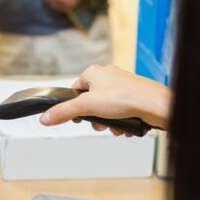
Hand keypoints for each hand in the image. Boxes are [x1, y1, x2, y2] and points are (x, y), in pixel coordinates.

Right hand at [39, 65, 171, 132]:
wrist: (154, 105)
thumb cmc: (125, 98)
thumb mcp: (87, 107)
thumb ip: (64, 112)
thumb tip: (45, 118)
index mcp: (94, 72)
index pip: (75, 89)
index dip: (75, 106)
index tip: (78, 118)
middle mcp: (108, 76)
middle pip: (91, 101)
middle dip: (95, 117)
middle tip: (100, 124)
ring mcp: (122, 86)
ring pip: (107, 109)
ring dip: (109, 122)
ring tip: (115, 126)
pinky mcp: (133, 96)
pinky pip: (120, 111)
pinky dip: (121, 121)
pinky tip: (125, 126)